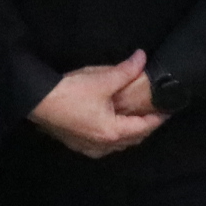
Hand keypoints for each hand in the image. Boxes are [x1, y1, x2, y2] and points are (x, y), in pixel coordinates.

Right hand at [30, 53, 168, 158]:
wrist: (37, 101)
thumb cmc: (71, 92)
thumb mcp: (102, 79)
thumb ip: (126, 70)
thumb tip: (143, 57)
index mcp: (113, 132)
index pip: (144, 128)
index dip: (158, 119)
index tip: (168, 111)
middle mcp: (103, 146)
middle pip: (132, 139)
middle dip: (144, 127)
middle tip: (154, 113)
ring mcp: (88, 148)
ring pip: (117, 144)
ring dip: (129, 133)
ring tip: (135, 118)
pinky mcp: (77, 144)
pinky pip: (103, 145)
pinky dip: (113, 135)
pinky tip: (111, 125)